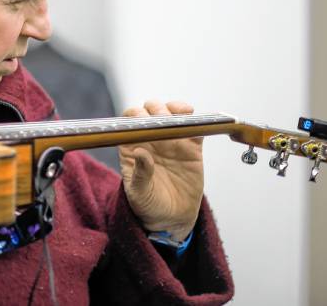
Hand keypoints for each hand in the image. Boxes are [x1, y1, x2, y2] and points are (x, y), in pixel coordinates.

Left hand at [119, 100, 203, 240]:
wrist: (171, 218)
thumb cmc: (148, 205)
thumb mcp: (139, 193)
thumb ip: (140, 173)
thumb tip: (140, 152)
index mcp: (132, 146)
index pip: (130, 120)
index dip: (136, 115)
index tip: (144, 120)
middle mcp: (150, 139)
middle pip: (151, 111)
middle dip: (156, 109)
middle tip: (164, 118)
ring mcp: (171, 141)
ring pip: (172, 114)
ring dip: (175, 108)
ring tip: (182, 113)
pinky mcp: (191, 147)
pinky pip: (194, 128)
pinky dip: (196, 121)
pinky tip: (195, 121)